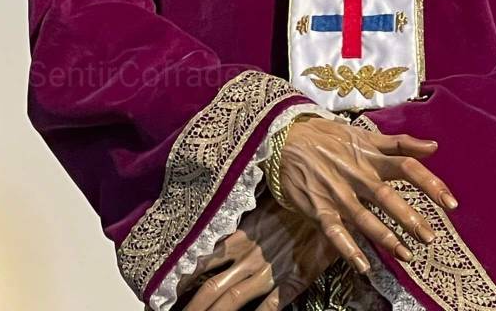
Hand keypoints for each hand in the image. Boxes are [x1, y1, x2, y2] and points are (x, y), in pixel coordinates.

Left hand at [176, 191, 337, 310]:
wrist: (333, 206)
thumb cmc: (297, 197)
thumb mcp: (266, 200)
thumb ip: (245, 210)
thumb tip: (218, 197)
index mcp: (242, 235)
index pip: (203, 259)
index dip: (182, 276)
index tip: (163, 289)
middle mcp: (250, 257)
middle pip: (211, 288)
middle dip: (190, 307)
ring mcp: (269, 273)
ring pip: (232, 302)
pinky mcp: (291, 283)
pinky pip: (270, 308)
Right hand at [277, 117, 456, 273]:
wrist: (286, 137)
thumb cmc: (329, 138)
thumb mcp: (365, 135)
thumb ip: (400, 143)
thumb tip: (435, 147)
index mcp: (371, 156)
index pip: (406, 166)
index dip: (430, 183)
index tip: (451, 203)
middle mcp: (357, 174)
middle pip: (387, 195)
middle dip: (409, 217)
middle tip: (430, 236)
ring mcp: (337, 192)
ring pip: (364, 217)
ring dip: (386, 237)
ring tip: (407, 255)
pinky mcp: (318, 207)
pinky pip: (335, 231)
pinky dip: (348, 248)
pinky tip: (363, 266)